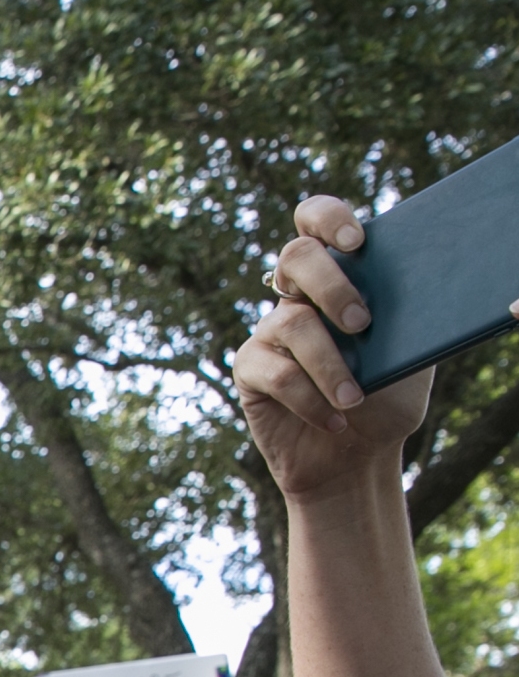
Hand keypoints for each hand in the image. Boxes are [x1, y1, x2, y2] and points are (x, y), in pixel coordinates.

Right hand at [233, 193, 437, 504]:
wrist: (358, 456)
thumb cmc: (388, 399)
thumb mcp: (412, 350)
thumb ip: (407, 315)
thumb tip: (426, 287)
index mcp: (338, 277)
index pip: (315, 221)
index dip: (329, 219)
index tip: (357, 241)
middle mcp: (297, 297)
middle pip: (295, 256)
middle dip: (332, 285)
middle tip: (363, 323)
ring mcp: (270, 332)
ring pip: (291, 323)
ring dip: (330, 363)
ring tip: (355, 398)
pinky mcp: (250, 371)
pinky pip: (277, 374)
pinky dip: (311, 400)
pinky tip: (334, 420)